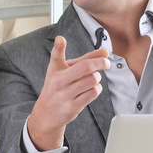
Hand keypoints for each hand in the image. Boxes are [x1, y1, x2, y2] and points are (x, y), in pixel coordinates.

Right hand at [28, 36, 109, 150]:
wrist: (46, 113)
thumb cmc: (59, 87)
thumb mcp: (65, 71)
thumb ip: (85, 60)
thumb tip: (105, 52)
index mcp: (55, 69)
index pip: (56, 56)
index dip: (59, 46)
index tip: (61, 39)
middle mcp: (58, 81)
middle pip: (85, 67)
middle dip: (100, 62)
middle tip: (106, 63)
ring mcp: (65, 94)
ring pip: (93, 80)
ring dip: (98, 78)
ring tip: (94, 79)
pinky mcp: (72, 106)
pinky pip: (93, 93)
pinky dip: (97, 89)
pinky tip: (92, 89)